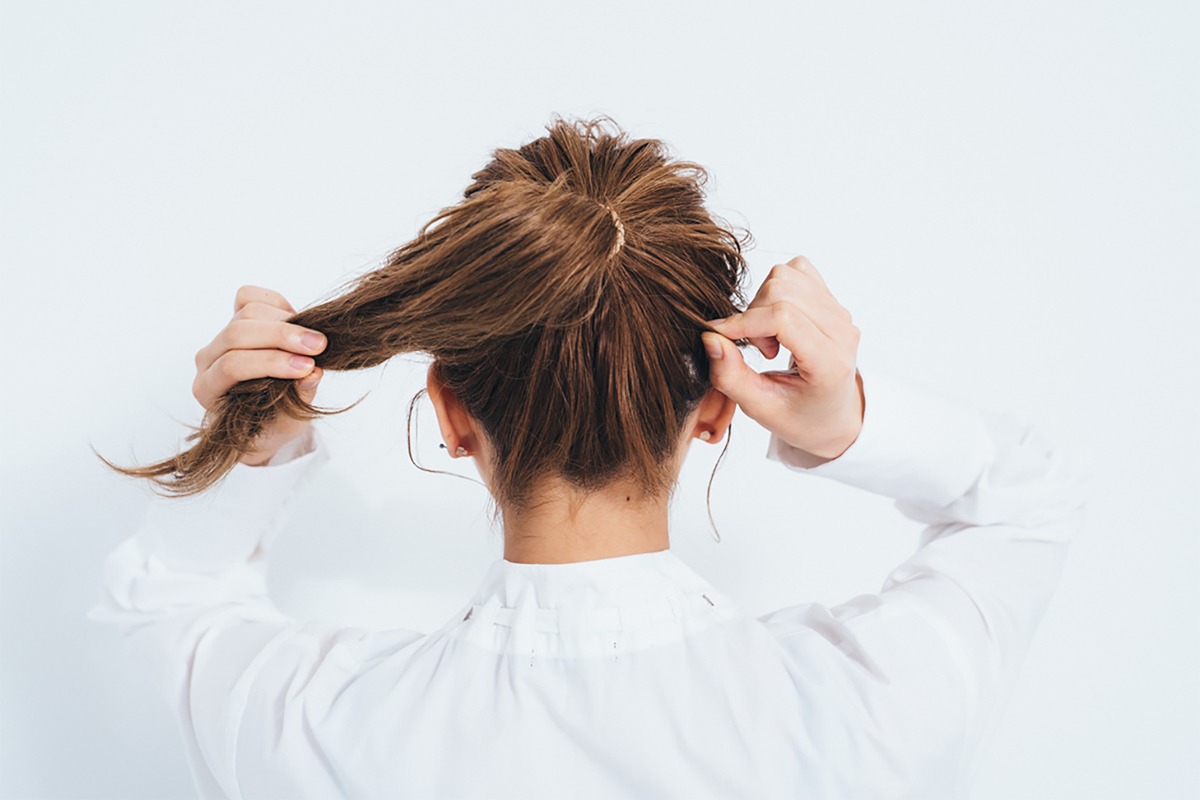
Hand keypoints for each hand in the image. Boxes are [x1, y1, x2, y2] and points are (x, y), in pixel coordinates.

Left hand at [192, 286, 326, 465]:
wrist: (264, 420)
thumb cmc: (271, 425)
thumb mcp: (287, 423)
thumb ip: (298, 399)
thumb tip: (314, 373)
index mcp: (208, 389)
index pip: (233, 365)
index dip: (271, 362)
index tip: (308, 367)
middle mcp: (207, 360)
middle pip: (238, 332)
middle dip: (282, 336)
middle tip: (319, 346)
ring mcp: (220, 338)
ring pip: (246, 312)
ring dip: (285, 321)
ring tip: (314, 339)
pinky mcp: (236, 319)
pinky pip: (249, 297)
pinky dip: (277, 303)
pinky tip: (296, 322)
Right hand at [701, 256, 863, 459]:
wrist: (833, 415)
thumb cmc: (800, 417)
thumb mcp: (760, 408)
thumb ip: (731, 376)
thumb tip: (710, 338)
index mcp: (830, 362)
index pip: (783, 318)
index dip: (743, 322)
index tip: (718, 337)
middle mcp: (842, 331)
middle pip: (782, 289)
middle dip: (753, 315)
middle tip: (758, 349)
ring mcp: (840, 312)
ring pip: (787, 274)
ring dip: (763, 302)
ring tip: (769, 338)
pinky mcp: (832, 300)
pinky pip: (796, 271)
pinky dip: (776, 290)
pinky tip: (777, 320)